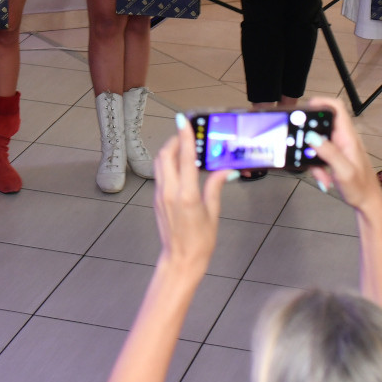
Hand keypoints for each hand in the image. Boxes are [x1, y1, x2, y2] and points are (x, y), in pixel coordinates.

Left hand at [152, 116, 228, 277]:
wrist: (180, 260)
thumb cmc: (200, 241)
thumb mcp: (213, 213)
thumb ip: (215, 187)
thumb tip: (225, 170)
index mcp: (186, 195)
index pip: (184, 158)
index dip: (185, 136)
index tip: (184, 120)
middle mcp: (170, 192)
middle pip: (165, 155)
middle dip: (174, 140)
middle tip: (186, 133)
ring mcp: (160, 196)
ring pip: (159, 164)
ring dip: (169, 151)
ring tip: (183, 148)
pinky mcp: (157, 200)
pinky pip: (160, 175)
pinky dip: (168, 165)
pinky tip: (179, 167)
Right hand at [302, 95, 381, 215]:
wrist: (369, 203)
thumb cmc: (361, 189)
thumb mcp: (344, 172)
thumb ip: (329, 152)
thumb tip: (312, 136)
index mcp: (348, 138)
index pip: (336, 108)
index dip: (321, 102)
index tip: (305, 108)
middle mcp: (344, 139)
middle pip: (322, 124)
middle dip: (309, 137)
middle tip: (304, 150)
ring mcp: (340, 147)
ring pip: (318, 141)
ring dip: (313, 157)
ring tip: (320, 174)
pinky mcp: (336, 156)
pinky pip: (320, 154)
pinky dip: (317, 166)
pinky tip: (324, 178)